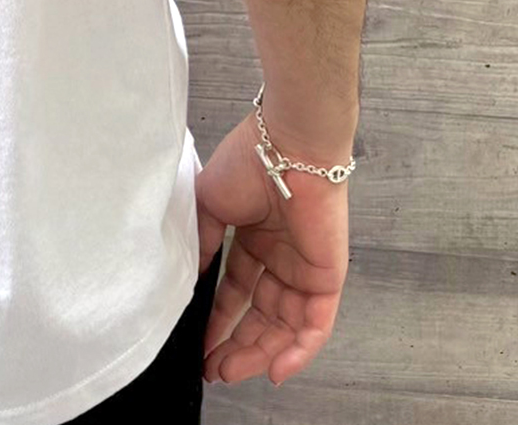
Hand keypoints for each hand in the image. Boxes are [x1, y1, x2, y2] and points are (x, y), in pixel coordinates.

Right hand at [194, 110, 350, 387]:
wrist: (284, 147)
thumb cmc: (246, 163)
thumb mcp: (209, 205)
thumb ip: (204, 245)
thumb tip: (191, 282)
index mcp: (254, 238)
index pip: (236, 290)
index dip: (217, 318)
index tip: (197, 344)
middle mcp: (279, 258)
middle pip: (258, 314)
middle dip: (235, 343)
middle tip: (211, 368)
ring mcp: (303, 269)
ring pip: (283, 326)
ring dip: (258, 352)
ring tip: (228, 370)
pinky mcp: (326, 278)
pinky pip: (315, 326)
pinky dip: (298, 351)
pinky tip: (274, 370)